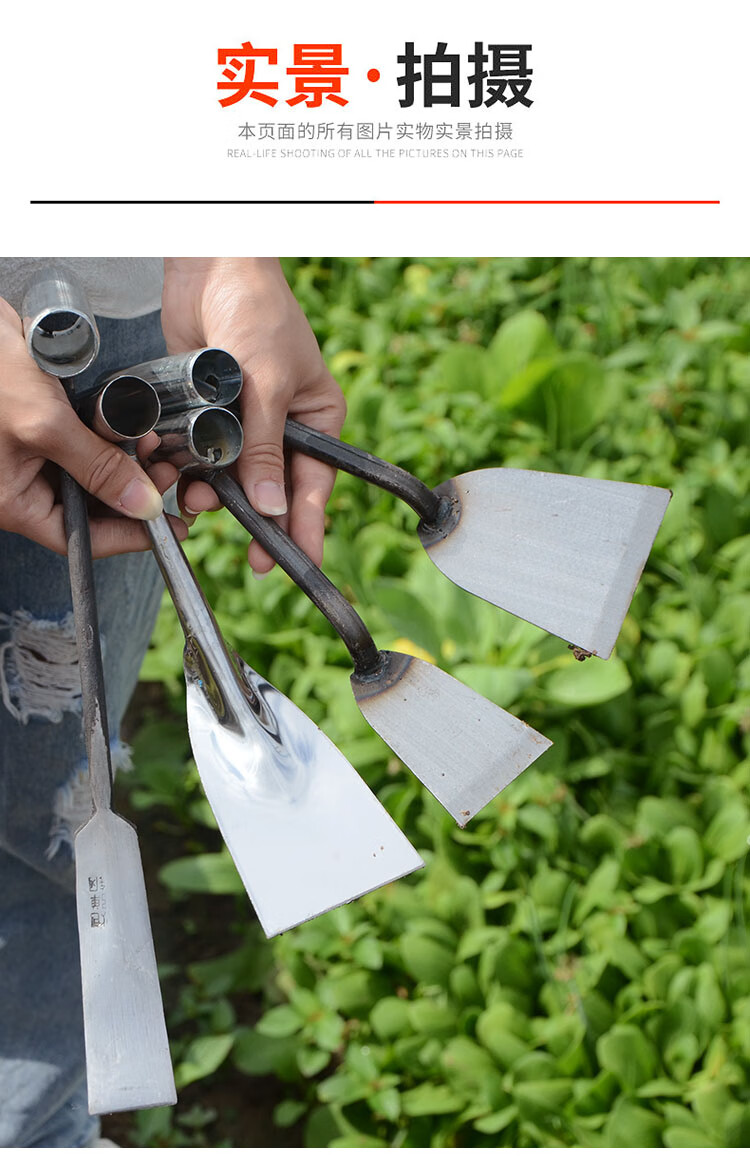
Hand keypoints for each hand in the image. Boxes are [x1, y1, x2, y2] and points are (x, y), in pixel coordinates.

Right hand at [0, 298, 185, 556]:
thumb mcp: (46, 425)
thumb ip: (97, 468)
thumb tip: (142, 506)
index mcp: (13, 501)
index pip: (79, 537)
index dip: (127, 535)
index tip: (167, 526)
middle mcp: (22, 486)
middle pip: (90, 508)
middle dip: (132, 493)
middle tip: (166, 473)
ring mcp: (33, 458)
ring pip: (92, 478)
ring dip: (126, 465)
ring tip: (153, 445)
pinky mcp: (44, 429)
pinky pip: (86, 447)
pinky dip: (112, 441)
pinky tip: (135, 430)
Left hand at [160, 258, 345, 572]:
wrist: (207, 265)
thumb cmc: (256, 310)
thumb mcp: (265, 381)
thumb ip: (264, 446)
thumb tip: (270, 506)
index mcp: (316, 418)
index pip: (315, 484)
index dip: (306, 526)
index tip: (299, 563)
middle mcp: (282, 425)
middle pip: (271, 488)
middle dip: (257, 517)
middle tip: (252, 558)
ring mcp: (241, 422)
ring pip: (231, 477)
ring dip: (214, 492)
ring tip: (197, 501)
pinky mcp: (205, 414)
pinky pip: (199, 455)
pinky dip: (187, 468)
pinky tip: (174, 474)